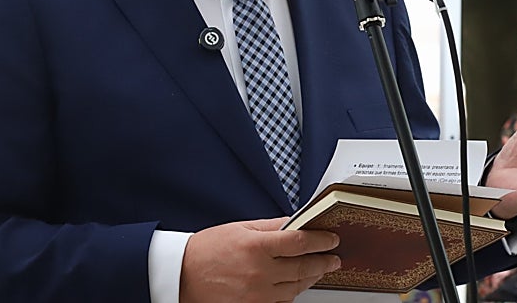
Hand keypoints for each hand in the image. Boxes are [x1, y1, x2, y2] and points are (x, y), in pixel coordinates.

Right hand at [179, 217, 340, 302]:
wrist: (181, 275)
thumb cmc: (207, 249)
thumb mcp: (240, 228)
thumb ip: (271, 226)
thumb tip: (296, 222)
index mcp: (256, 246)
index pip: (299, 243)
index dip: (321, 241)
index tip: (332, 239)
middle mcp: (259, 272)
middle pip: (303, 268)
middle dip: (323, 262)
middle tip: (334, 258)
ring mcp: (257, 294)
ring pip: (296, 287)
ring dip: (311, 278)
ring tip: (319, 270)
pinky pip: (282, 302)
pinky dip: (292, 292)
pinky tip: (297, 284)